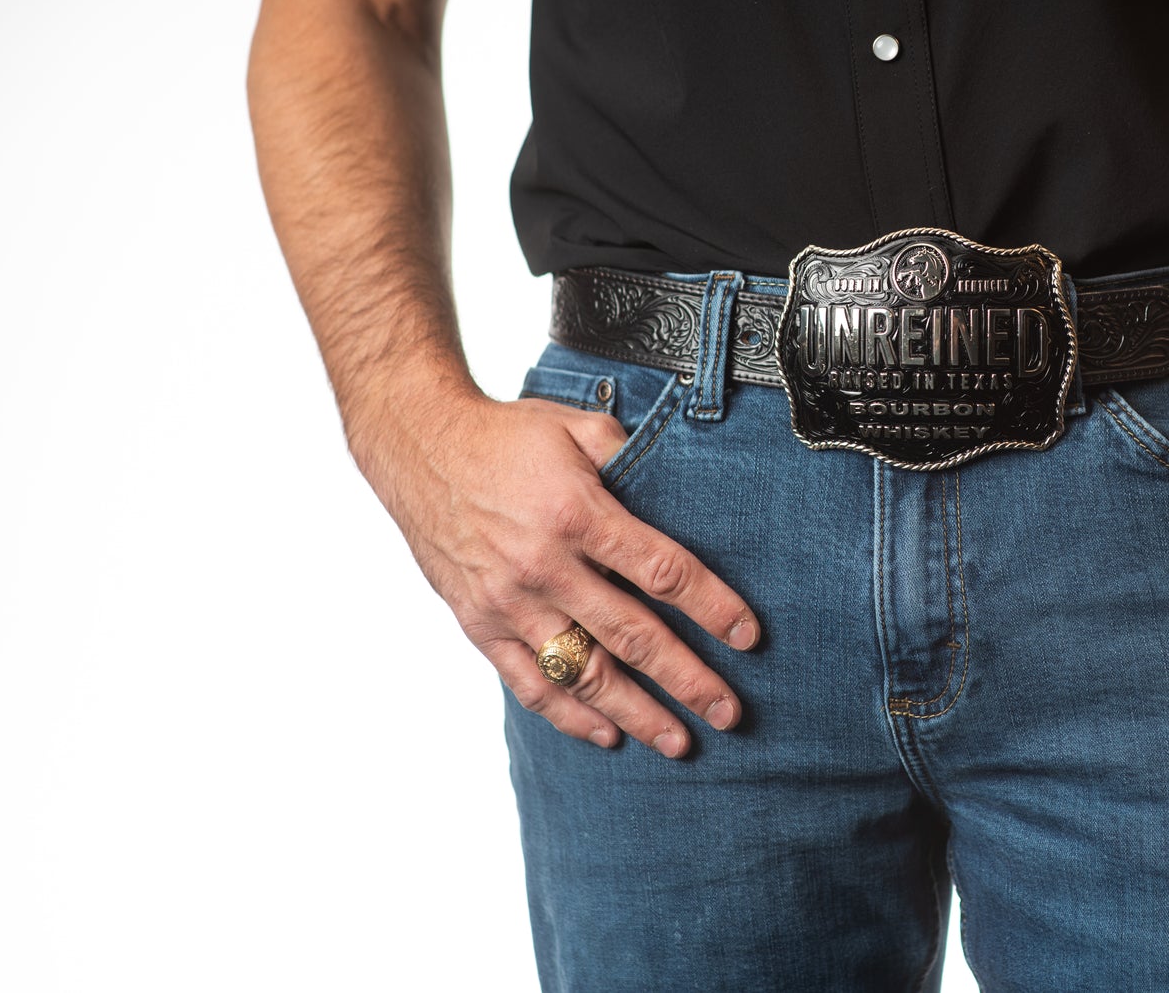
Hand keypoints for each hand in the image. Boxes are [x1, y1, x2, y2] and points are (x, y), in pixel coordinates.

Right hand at [353, 383, 761, 756]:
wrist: (419, 447)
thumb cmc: (507, 436)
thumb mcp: (576, 426)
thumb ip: (632, 457)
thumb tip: (684, 485)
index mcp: (577, 515)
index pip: (662, 572)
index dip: (711, 606)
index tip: (749, 636)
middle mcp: (544, 567)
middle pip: (631, 637)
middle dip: (687, 680)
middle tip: (729, 713)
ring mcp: (509, 603)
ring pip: (582, 673)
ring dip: (636, 713)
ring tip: (678, 742)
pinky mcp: (479, 624)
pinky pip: (527, 683)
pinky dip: (567, 715)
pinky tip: (606, 734)